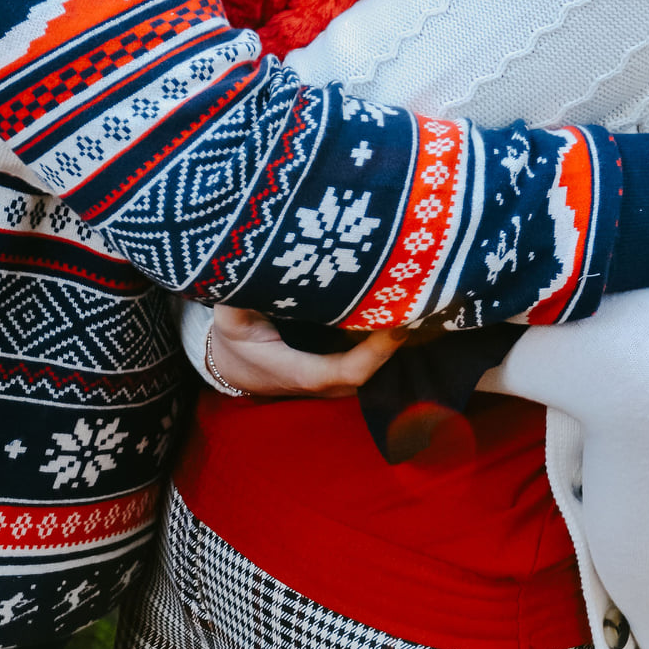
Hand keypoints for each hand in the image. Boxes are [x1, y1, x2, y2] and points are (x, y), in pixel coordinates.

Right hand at [207, 305, 401, 397]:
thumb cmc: (234, 338)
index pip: (348, 371)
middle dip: (396, 343)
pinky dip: (386, 341)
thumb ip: (243, 296)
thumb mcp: (231, 316)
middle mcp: (323, 382)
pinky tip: (399, 308)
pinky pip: (369, 361)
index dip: (377, 353)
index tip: (398, 323)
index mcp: (298, 370)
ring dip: (395, 342)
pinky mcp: (338, 372)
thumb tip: (259, 266)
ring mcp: (334, 381)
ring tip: (415, 299)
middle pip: (373, 373)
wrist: (231, 365)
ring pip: (376, 370)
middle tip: (417, 299)